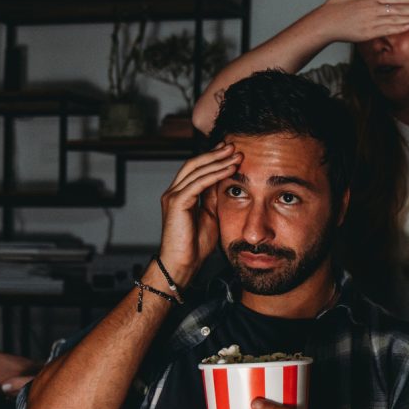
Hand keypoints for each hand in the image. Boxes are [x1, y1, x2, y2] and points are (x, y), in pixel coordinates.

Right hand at [157, 142, 238, 284]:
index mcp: (181, 194)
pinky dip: (215, 174)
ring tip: (236, 154)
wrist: (183, 263)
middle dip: (215, 153)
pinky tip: (229, 169)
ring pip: (196, 170)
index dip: (213, 157)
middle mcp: (174, 191)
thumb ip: (213, 197)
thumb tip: (224, 180)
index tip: (230, 150)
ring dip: (218, 160)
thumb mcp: (210, 215)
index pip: (196, 169)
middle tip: (234, 145)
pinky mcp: (177, 203)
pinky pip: (198, 183)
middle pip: (195, 163)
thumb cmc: (195, 244)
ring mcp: (173, 196)